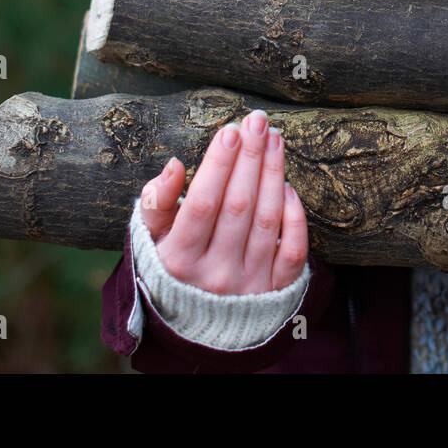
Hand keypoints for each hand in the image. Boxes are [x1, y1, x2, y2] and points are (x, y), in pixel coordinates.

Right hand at [138, 109, 308, 294]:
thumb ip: (156, 202)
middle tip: (258, 122)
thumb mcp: (152, 239)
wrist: (198, 325)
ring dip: (273, 175)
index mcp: (178, 259)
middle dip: (250, 157)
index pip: (203, 202)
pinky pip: (293, 251)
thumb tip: (175, 165)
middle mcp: (214, 274)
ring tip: (274, 140)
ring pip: (267, 221)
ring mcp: (248, 284)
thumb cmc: (172, 266)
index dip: (218, 164)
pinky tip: (289, 188)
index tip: (230, 129)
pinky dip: (295, 218)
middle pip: (239, 205)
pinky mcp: (275, 291)